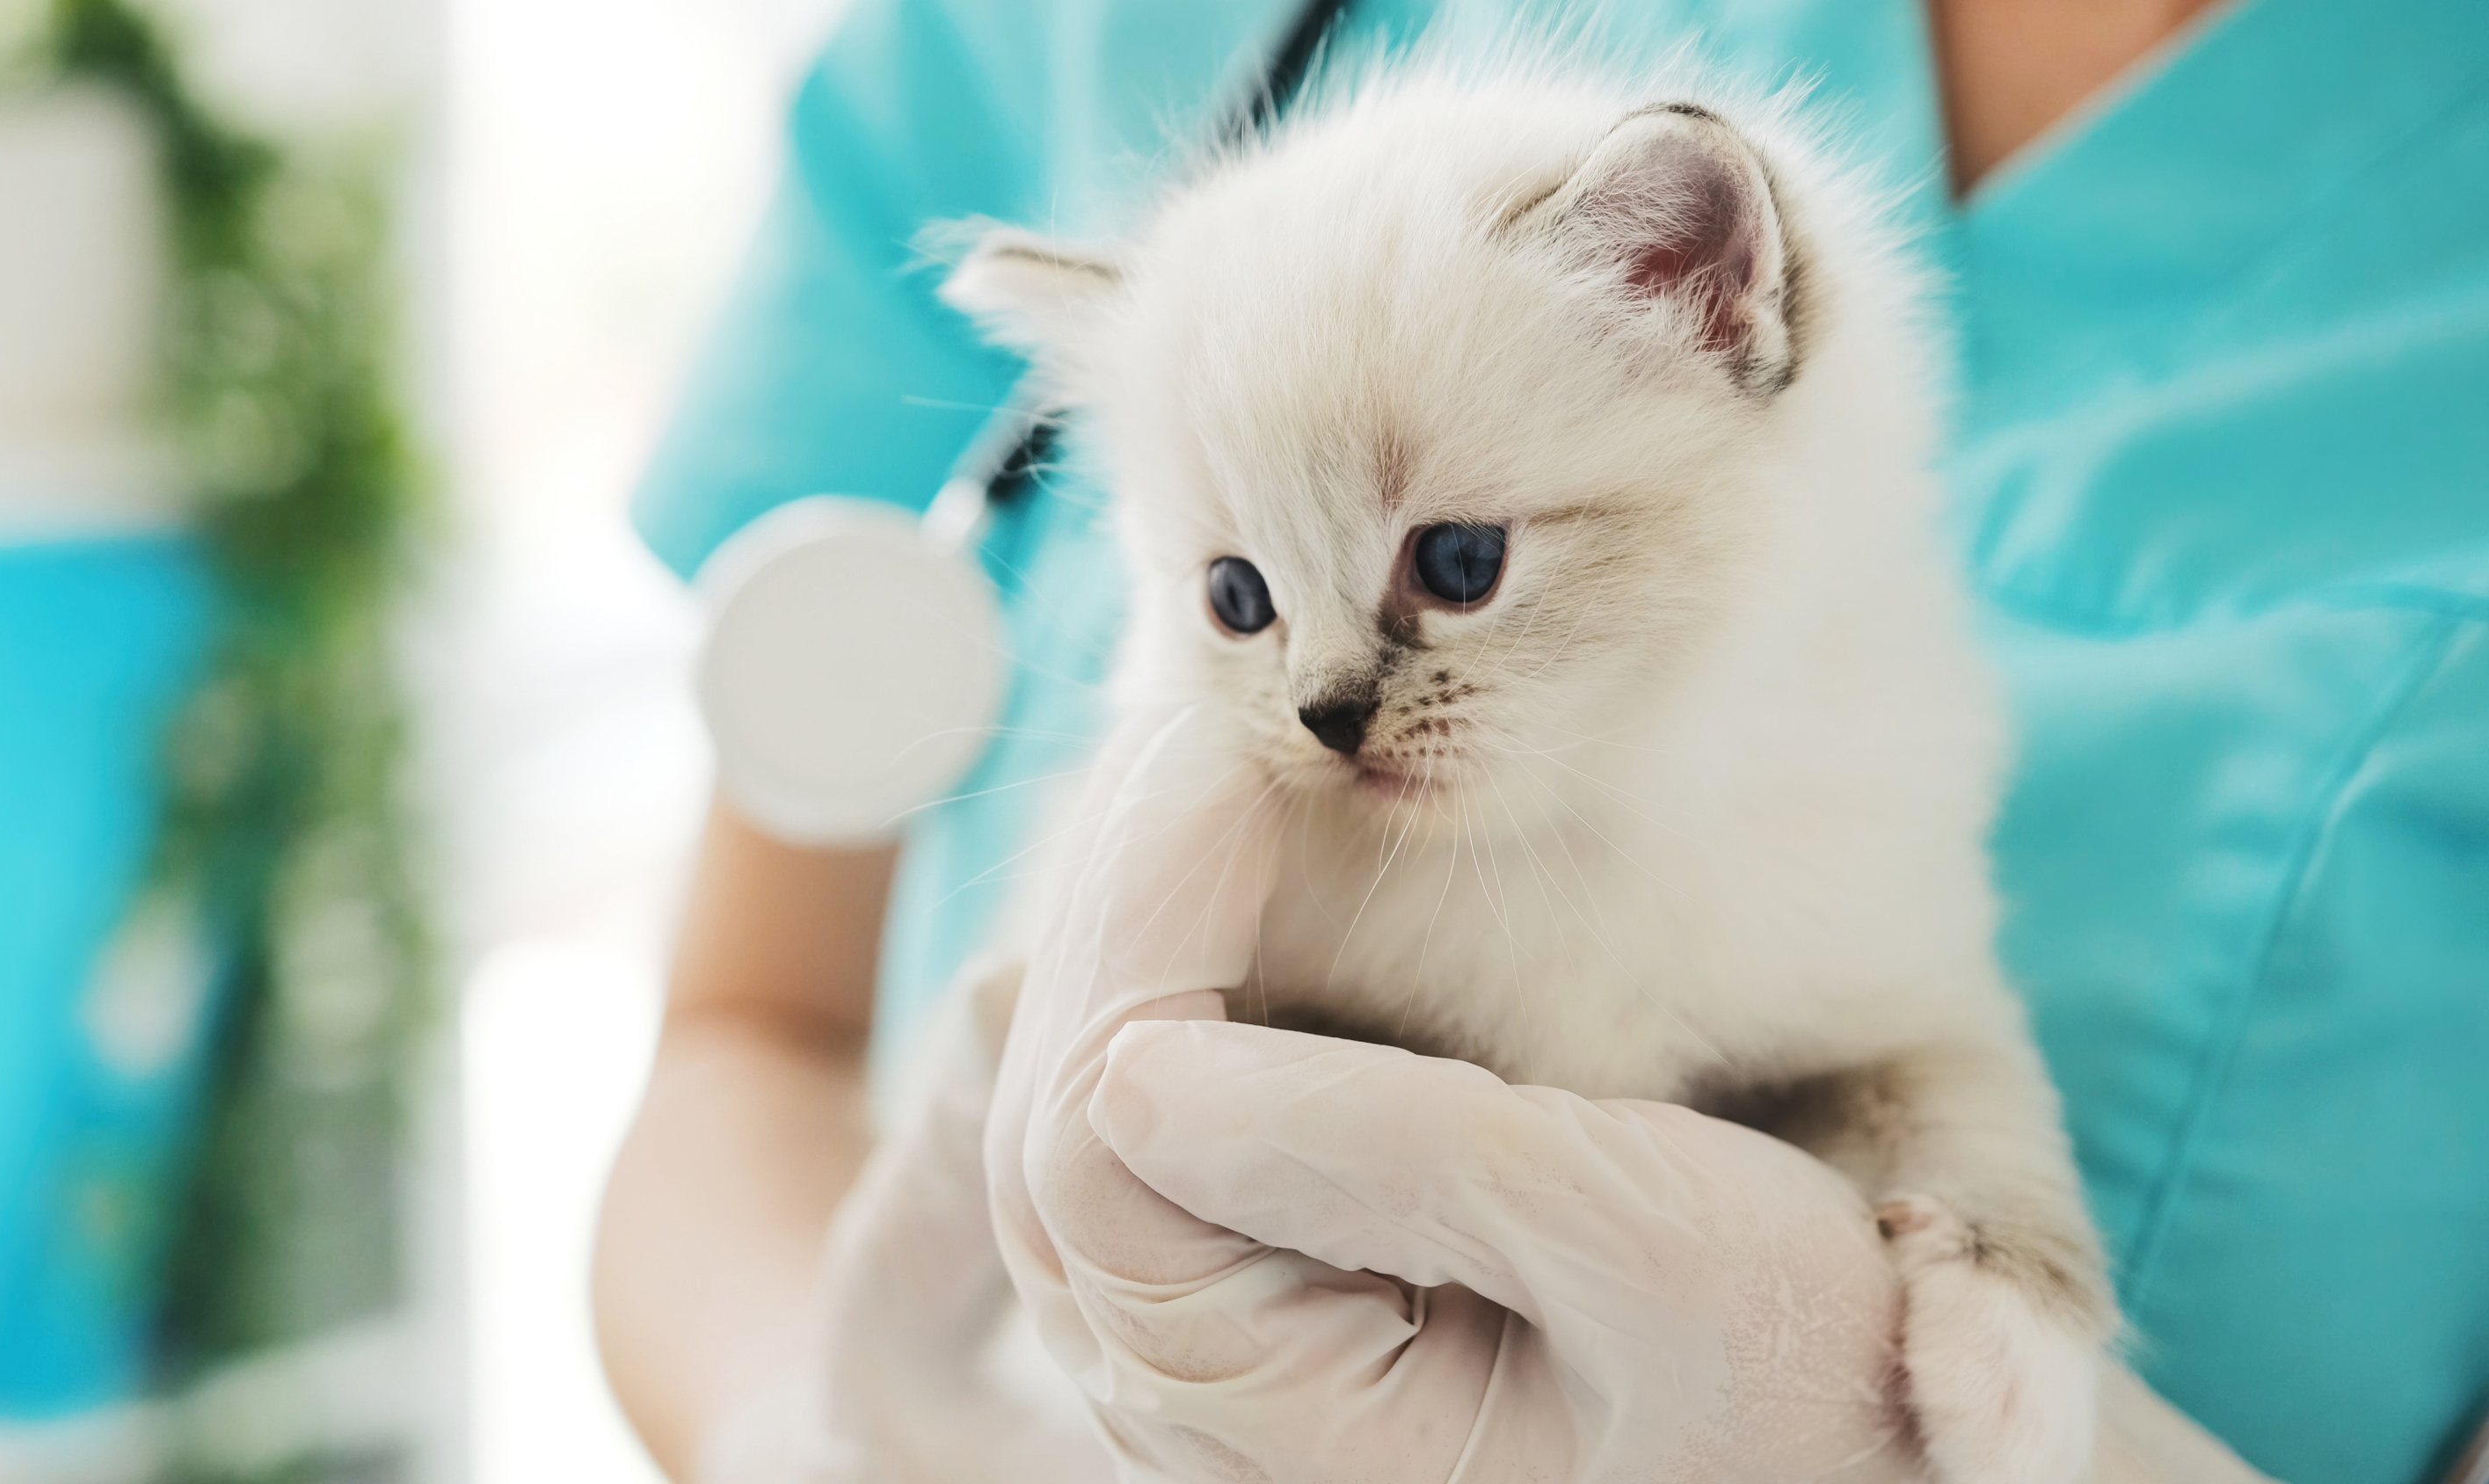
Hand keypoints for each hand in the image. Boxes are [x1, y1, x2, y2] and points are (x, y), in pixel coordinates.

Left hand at [984, 706, 1919, 1481]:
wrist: (1864, 1424)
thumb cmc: (1785, 1354)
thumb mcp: (1635, 1246)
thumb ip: (1384, 1162)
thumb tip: (1130, 1070)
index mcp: (1277, 1411)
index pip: (1090, 1149)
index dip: (1133, 929)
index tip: (1220, 758)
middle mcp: (1200, 1388)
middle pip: (1052, 1113)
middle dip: (1115, 898)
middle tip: (1199, 724)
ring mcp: (1217, 1324)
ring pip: (1084, 1094)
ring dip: (1135, 919)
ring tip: (1210, 758)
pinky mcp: (1261, 1259)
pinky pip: (1156, 1098)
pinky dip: (1182, 961)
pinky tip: (1236, 850)